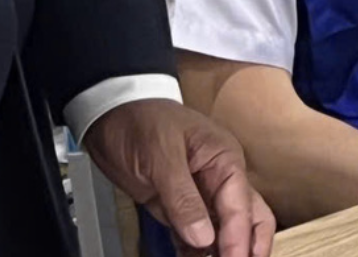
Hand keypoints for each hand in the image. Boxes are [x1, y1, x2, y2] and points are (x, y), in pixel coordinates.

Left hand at [83, 97, 273, 256]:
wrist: (110, 115)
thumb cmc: (140, 121)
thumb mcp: (162, 156)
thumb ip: (183, 198)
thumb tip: (203, 238)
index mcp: (224, 159)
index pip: (240, 205)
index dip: (238, 239)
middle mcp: (219, 178)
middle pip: (248, 218)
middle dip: (246, 246)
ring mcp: (200, 194)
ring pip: (223, 231)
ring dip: (221, 253)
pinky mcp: (179, 208)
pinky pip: (195, 238)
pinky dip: (196, 255)